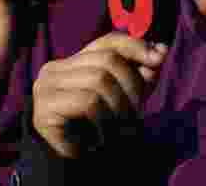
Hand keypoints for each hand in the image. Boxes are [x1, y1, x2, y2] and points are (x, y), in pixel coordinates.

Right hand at [32, 33, 168, 158]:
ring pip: (98, 79)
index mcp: (74, 62)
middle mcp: (56, 68)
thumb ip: (142, 73)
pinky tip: (107, 135)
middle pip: (106, 59)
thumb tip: (161, 50)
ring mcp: (46, 86)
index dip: (135, 46)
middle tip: (139, 111)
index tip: (159, 59)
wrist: (74, 165)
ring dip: (120, 105)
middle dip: (131, 83)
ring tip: (126, 127)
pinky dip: (105, 118)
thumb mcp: (128, 95)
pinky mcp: (44, 107)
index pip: (108, 41)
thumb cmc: (101, 128)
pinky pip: (87, 101)